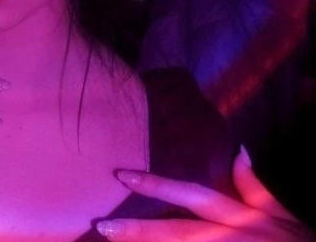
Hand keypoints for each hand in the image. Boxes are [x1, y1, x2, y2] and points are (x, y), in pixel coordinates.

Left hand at [96, 146, 314, 240]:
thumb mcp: (281, 214)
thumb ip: (254, 186)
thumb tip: (239, 150)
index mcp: (237, 217)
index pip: (191, 195)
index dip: (157, 186)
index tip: (123, 176)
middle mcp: (227, 238)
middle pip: (176, 233)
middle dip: (139, 230)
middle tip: (103, 226)